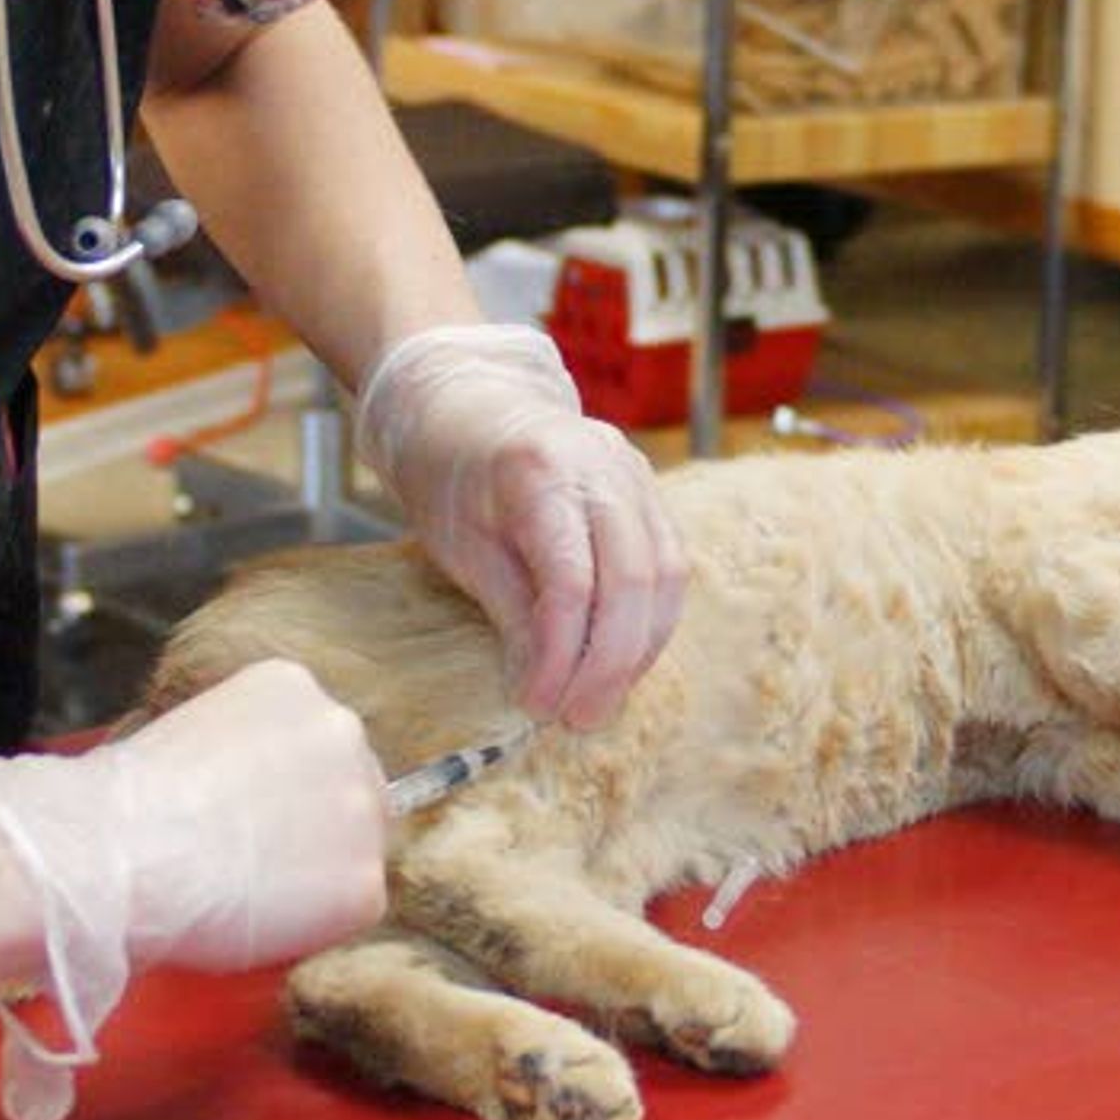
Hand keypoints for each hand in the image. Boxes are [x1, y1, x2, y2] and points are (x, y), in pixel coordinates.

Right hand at [0, 658, 388, 1115]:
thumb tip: (247, 793)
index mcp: (292, 687)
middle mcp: (341, 730)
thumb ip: (243, 751)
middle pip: (348, 785)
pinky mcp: (366, 878)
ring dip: (319, 870)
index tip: (253, 817)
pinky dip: (317, 923)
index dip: (284, 789)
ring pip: (357, 846)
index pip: (313, 742)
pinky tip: (266, 920)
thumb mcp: (191, 734)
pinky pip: (352, 906)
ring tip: (252, 892)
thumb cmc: (131, 805)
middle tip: (259, 860)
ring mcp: (363, 803)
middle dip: (313, 823)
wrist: (125, 855)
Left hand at [357, 322, 686, 728]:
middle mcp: (603, 465)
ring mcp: (635, 473)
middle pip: (634, 578)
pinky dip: (650, 620)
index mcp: (540, 471)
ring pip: (666, 575)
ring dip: (639, 648)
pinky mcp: (648, 490)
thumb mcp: (459, 543)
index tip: (538, 704)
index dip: (561, 653)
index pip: (572, 579)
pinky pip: (669, 564)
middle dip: (610, 662)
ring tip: (600, 699)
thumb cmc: (450, 470)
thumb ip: (511, 609)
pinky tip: (620, 658)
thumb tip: (544, 685)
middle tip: (580, 718)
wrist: (467, 401)